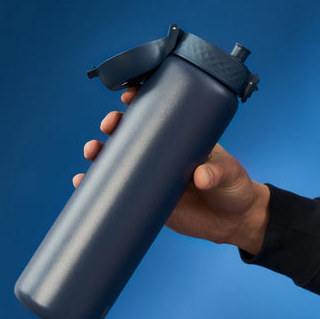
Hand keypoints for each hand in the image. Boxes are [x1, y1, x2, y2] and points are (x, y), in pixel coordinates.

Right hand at [73, 87, 269, 254]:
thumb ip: (218, 173)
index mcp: (182, 139)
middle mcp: (164, 155)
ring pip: (121, 160)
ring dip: (101, 153)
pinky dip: (101, 186)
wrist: (233, 222)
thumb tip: (199, 177)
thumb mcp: (230, 174)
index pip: (159, 114)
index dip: (141, 102)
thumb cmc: (235, 189)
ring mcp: (154, 177)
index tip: (129, 96)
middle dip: (115, 127)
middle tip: (109, 127)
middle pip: (132, 135)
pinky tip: (84, 182)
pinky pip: (120, 190)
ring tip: (92, 152)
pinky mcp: (148, 200)